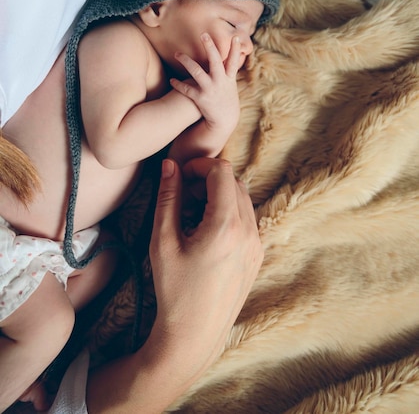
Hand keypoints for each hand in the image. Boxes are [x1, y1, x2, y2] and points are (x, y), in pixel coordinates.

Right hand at [148, 157, 263, 377]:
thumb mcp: (163, 242)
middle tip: (183, 197)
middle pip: (234, 182)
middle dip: (208, 180)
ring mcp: (257, 244)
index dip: (199, 166)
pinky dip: (228, 213)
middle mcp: (249, 232)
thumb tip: (170, 166)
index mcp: (226, 225)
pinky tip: (206, 233)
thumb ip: (167, 198)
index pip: (221, 171)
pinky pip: (247, 219)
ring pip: (242, 200)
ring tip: (192, 216)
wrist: (195, 335)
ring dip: (219, 196)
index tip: (180, 176)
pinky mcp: (257, 256)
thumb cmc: (175, 290)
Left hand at [170, 33, 240, 138]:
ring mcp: (210, 90)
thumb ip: (228, 69)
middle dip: (210, 47)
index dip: (235, 49)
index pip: (233, 61)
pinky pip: (187, 89)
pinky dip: (178, 84)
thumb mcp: (231, 83)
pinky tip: (172, 80)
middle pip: (215, 62)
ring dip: (186, 61)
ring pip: (197, 72)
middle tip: (204, 35)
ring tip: (177, 54)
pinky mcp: (201, 99)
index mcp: (229, 78)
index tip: (235, 37)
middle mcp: (220, 82)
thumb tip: (232, 54)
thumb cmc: (226, 97)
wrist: (225, 120)